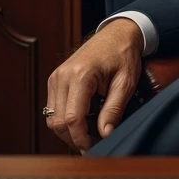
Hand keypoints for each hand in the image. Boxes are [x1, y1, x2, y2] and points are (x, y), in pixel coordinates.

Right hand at [45, 18, 142, 151]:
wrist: (118, 32)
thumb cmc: (123, 54)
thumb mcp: (126, 82)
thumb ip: (114, 109)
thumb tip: (105, 134)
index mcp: (81, 75)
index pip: (72, 118)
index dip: (81, 138)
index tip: (93, 147)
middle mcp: (63, 76)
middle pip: (58, 121)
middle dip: (73, 137)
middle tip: (92, 143)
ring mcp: (56, 77)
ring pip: (52, 117)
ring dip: (67, 130)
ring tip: (88, 132)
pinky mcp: (55, 79)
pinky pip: (53, 108)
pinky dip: (64, 118)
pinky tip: (82, 119)